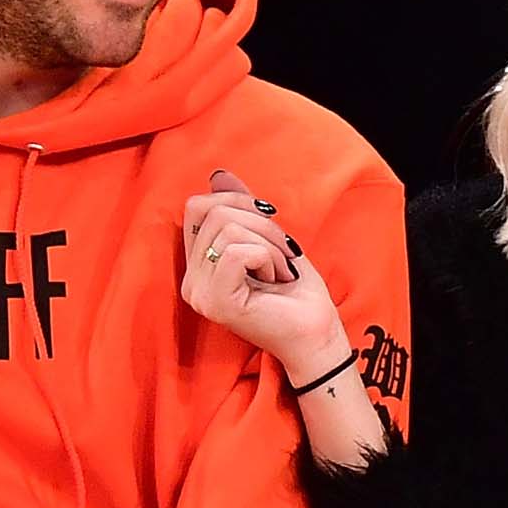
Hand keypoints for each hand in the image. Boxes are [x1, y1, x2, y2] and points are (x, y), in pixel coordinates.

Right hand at [180, 170, 348, 382]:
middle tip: (284, 254)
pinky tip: (275, 280)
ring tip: (280, 271)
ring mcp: (200, 295)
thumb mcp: (267, 237)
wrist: (316, 332)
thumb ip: (240, 209)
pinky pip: (237, 251)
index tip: (269, 222)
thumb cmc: (295, 291)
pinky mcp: (217, 303)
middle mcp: (190, 283)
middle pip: (215, 214)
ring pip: (228, 230)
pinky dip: (267, 257)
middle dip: (262, 225)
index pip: (197, 208)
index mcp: (197, 268)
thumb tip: (219, 175)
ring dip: (269, 245)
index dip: (237, 201)